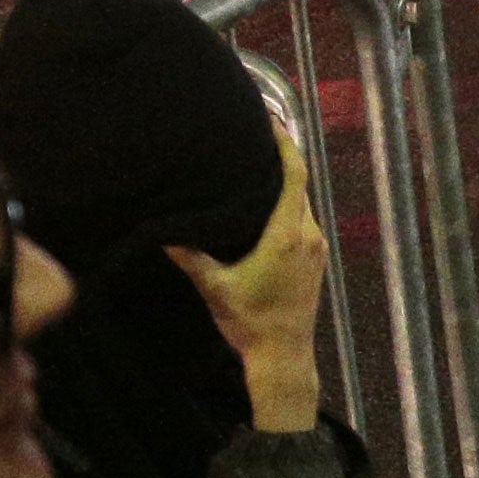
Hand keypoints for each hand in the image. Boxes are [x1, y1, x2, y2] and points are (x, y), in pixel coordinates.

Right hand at [168, 133, 329, 433]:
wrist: (284, 355)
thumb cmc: (250, 322)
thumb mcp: (215, 287)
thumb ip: (191, 258)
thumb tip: (162, 234)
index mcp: (286, 236)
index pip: (294, 178)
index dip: (286, 146)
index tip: (273, 122)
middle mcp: (308, 235)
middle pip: (300, 185)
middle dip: (282, 158)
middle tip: (258, 136)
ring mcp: (316, 248)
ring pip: (303, 203)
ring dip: (285, 183)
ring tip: (258, 165)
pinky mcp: (316, 259)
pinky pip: (304, 219)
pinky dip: (289, 204)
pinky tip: (268, 203)